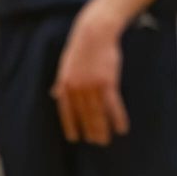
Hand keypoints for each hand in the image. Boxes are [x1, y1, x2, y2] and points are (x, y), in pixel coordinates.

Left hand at [52, 7, 128, 145]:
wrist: (95, 33)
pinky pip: (113, 105)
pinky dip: (117, 118)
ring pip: (98, 113)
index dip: (71, 126)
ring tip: (106, 140)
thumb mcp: (66, 65)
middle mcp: (77, 89)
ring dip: (103, 129)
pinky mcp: (107, 83)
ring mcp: (92, 87)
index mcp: (65, 85)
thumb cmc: (81, 47)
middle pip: (84, 115)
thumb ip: (61, 82)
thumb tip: (55, 94)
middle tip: (97, 142)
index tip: (75, 138)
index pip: (66, 112)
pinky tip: (121, 128)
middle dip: (90, 130)